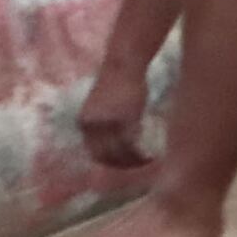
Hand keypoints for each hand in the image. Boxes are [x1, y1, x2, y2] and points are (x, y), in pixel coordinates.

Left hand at [79, 57, 155, 174]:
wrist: (122, 65)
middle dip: (122, 167)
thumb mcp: (105, 107)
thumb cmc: (118, 84)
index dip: (110, 163)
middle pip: (105, 156)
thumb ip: (107, 124)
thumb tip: (118, 142)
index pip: (95, 153)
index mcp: (85, 123)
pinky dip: (141, 155)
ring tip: (148, 165)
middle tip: (139, 171)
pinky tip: (151, 157)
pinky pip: (131, 144)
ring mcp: (107, 123)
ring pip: (119, 153)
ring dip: (133, 163)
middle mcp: (91, 126)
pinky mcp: (123, 119)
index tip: (126, 168)